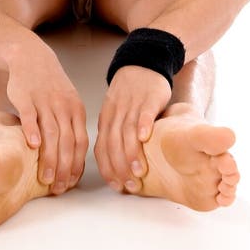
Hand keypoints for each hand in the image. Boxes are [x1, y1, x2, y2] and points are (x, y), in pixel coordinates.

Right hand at [6, 39, 88, 194]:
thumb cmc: (50, 85)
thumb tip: (73, 159)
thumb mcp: (68, 102)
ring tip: (45, 177)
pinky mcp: (26, 97)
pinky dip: (33, 131)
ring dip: (49, 157)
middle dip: (64, 167)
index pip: (80, 142)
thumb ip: (71, 126)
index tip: (70, 182)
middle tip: (58, 187)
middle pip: (67, 141)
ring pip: (51, 133)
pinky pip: (30, 116)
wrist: (31, 56)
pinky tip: (32, 146)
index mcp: (76, 110)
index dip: (77, 164)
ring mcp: (45, 101)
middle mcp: (63, 106)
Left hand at [94, 65, 171, 191]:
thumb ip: (116, 136)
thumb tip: (118, 169)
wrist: (141, 64)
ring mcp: (131, 105)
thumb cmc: (130, 95)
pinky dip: (142, 125)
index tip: (116, 186)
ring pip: (127, 131)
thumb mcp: (116, 114)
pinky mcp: (148, 98)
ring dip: (131, 152)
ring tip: (138, 171)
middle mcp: (116, 114)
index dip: (108, 168)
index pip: (102, 148)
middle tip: (130, 185)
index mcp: (106, 120)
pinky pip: (143, 112)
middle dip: (120, 167)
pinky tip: (145, 138)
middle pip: (113, 143)